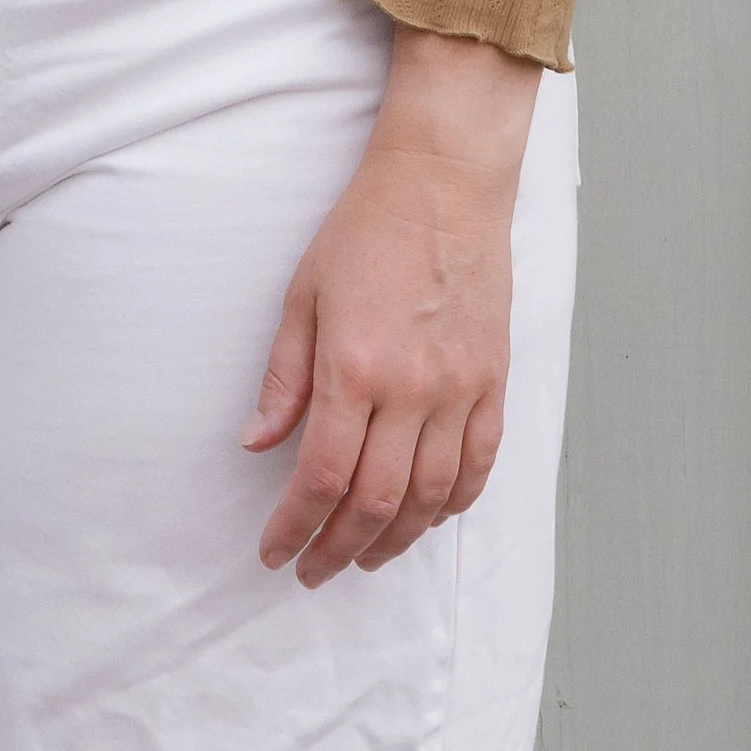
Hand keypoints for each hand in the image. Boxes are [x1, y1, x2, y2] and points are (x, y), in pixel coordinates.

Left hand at [244, 26, 541, 583]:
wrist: (443, 182)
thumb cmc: (366, 229)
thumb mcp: (303, 295)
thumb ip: (284, 378)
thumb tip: (257, 445)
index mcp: (354, 368)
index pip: (320, 477)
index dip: (294, 527)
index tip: (275, 551)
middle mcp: (411, 390)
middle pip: (375, 502)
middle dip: (337, 548)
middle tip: (313, 569)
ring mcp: (459, 389)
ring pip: (430, 499)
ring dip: (394, 540)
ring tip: (363, 555)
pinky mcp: (493, 381)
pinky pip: (479, 465)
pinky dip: (452, 505)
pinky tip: (428, 518)